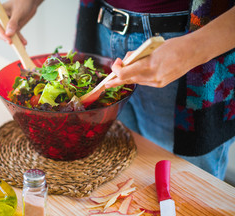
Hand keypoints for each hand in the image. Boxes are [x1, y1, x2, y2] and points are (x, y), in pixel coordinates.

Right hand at [0, 0, 42, 44]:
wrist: (30, 2)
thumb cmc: (23, 2)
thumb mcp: (18, 12)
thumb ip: (13, 23)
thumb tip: (8, 34)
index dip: (3, 35)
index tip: (9, 41)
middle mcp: (0, 20)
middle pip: (2, 33)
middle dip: (9, 40)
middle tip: (17, 45)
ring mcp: (7, 24)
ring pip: (9, 36)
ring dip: (16, 42)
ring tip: (23, 46)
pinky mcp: (13, 28)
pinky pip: (15, 36)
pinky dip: (20, 40)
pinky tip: (24, 43)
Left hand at [106, 6, 234, 87]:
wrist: (194, 52)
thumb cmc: (173, 46)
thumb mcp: (152, 47)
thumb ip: (138, 54)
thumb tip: (126, 60)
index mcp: (150, 64)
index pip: (125, 73)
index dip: (116, 70)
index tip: (116, 63)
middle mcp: (153, 76)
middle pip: (129, 80)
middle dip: (117, 80)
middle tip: (107, 83)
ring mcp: (158, 82)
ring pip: (136, 81)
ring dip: (127, 78)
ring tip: (117, 78)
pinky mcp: (161, 84)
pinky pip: (144, 82)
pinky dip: (138, 78)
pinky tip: (134, 75)